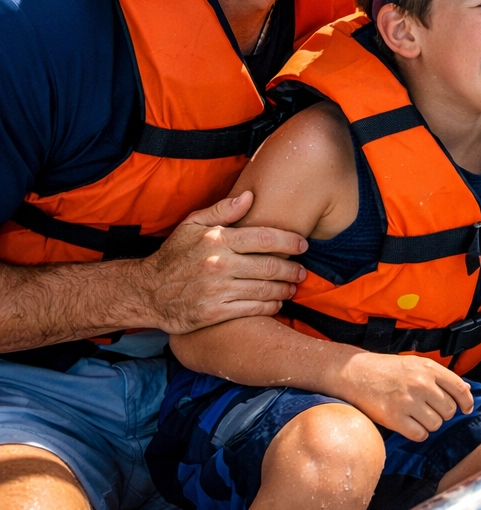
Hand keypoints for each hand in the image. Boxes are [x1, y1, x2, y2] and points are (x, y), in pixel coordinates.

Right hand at [134, 192, 309, 334]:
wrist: (147, 292)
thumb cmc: (173, 255)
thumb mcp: (191, 225)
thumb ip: (222, 210)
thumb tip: (250, 195)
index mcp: (217, 240)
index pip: (265, 238)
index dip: (289, 241)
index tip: (303, 245)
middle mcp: (219, 264)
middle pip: (270, 266)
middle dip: (292, 269)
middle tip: (302, 271)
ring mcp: (217, 290)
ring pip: (264, 289)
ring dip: (285, 289)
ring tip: (293, 287)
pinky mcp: (213, 313)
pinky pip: (251, 310)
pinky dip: (270, 307)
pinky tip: (277, 303)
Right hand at [330, 352, 473, 440]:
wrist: (356, 373)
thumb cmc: (388, 369)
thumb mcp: (418, 364)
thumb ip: (441, 376)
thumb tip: (466, 390)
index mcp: (429, 369)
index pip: (460, 389)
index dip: (467, 402)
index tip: (466, 409)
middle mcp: (421, 384)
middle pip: (449, 410)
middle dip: (443, 414)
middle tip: (430, 410)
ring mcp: (408, 401)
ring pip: (436, 424)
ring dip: (430, 424)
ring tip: (417, 416)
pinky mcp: (394, 418)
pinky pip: (420, 435)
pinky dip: (418, 433)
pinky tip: (410, 425)